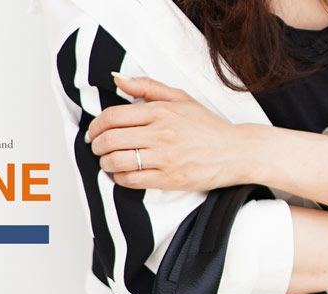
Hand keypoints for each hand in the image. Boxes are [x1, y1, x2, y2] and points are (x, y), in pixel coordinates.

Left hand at [85, 73, 241, 190]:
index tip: (94, 132)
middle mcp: (160, 134)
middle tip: (96, 148)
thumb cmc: (207, 127)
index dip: (96, 125)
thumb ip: (147, 87)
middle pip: (111, 139)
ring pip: (118, 161)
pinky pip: (132, 180)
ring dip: (105, 163)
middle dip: (96, 145)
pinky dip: (120, 179)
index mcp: (160, 112)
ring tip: (107, 162)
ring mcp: (164, 158)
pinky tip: (121, 175)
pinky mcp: (168, 179)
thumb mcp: (180, 98)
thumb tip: (118, 79)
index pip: (113, 116)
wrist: (234, 152)